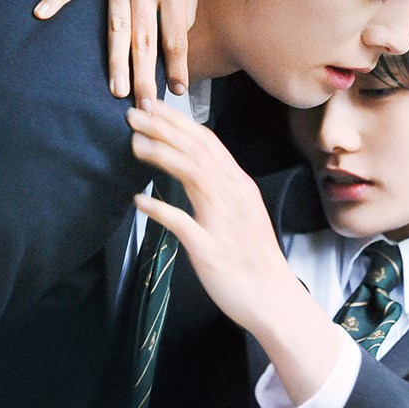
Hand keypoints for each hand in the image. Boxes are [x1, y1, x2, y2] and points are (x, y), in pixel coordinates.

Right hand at [34, 0, 201, 107]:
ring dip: (115, 60)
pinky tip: (39, 13)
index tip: (175, 90)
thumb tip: (179, 34)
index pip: (175, 37)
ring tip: (116, 89)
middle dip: (145, 76)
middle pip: (144, 40)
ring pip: (115, 25)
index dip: (176, 66)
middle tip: (144, 108)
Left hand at [127, 100, 343, 404]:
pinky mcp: (210, 250)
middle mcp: (234, 196)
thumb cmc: (254, 258)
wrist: (274, 300)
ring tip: (134, 143)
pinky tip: (139, 200)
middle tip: (134, 113)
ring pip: (192, 174)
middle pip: (197, 151)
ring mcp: (223, 221)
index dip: (179, 122)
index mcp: (240, 186)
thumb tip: (195, 168)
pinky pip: (182, 223)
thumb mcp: (242, 212)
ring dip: (161, 155)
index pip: (208, 142)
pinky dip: (159, 210)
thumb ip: (221, 189)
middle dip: (164, 128)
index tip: (154, 107)